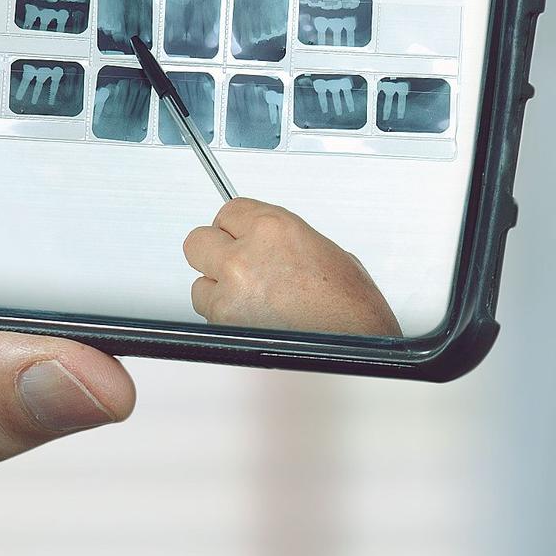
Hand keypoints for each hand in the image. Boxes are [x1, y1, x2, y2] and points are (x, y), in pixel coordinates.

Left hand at [185, 197, 398, 334]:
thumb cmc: (350, 304)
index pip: (227, 211)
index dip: (234, 227)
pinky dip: (223, 315)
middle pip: (198, 241)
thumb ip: (281, 240)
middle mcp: (245, 255)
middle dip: (213, 252)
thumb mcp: (322, 250)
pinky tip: (252, 317)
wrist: (357, 344)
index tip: (237, 235)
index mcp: (272, 229)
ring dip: (217, 288)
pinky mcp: (224, 322)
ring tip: (251, 298)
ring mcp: (230, 290)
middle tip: (232, 263)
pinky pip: (207, 313)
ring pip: (199, 282)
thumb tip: (263, 243)